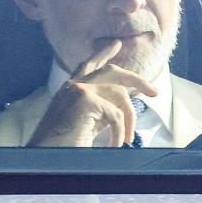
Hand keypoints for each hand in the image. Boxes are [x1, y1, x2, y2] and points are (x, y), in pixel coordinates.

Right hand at [27, 40, 158, 147]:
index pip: (89, 64)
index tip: (116, 44)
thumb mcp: (86, 121)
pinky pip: (116, 115)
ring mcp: (78, 89)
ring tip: (126, 139)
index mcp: (70, 89)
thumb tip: (125, 103)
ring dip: (129, 119)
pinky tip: (113, 144)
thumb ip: (101, 108)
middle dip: (137, 79)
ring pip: (120, 94)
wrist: (47, 157)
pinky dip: (119, 133)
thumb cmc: (64, 145)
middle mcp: (73, 85)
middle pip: (112, 71)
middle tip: (154, 91)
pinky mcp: (85, 100)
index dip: (103, 54)